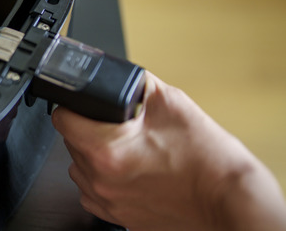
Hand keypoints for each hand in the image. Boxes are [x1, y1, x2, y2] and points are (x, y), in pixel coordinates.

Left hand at [52, 72, 285, 230]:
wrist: (229, 201)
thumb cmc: (208, 162)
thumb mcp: (170, 102)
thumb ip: (135, 84)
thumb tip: (115, 74)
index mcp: (106, 149)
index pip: (61, 118)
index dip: (72, 105)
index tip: (84, 104)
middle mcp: (100, 179)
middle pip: (71, 142)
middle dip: (90, 129)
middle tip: (120, 127)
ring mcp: (108, 201)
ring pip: (80, 168)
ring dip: (95, 155)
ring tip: (128, 149)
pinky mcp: (118, 216)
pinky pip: (94, 192)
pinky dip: (104, 179)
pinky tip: (128, 170)